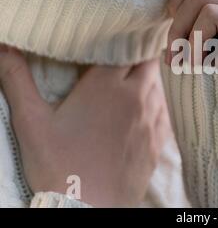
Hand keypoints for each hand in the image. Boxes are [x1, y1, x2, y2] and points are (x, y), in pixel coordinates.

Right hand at [0, 46, 169, 206]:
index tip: (118, 42)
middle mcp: (136, 98)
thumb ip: (17, 80)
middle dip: (139, 58)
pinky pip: (166, 113)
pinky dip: (158, 106)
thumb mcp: (31, 122)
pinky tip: (146, 112)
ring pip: (160, 88)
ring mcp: (152, 121)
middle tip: (125, 60)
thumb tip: (4, 47)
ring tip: (134, 83)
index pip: (127, 50)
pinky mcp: (159, 142)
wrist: (88, 208)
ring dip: (149, 81)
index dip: (124, 43)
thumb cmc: (58, 166)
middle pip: (149, 64)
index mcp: (107, 87)